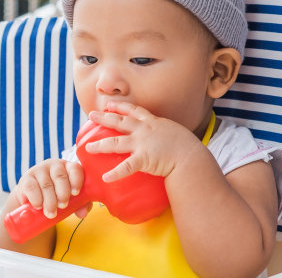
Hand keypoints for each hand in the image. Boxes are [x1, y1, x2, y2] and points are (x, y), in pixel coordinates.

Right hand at [14, 158, 90, 218]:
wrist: (35, 200)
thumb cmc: (57, 197)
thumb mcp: (71, 200)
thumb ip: (80, 205)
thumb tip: (82, 213)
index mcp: (68, 168)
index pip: (75, 168)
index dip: (76, 180)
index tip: (75, 193)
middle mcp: (54, 166)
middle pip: (60, 176)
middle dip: (62, 193)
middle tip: (63, 206)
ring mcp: (39, 170)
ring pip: (46, 184)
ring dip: (50, 200)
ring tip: (51, 213)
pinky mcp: (26, 178)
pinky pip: (31, 187)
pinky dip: (36, 198)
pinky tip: (39, 206)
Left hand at [85, 101, 200, 182]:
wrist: (193, 157)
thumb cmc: (189, 149)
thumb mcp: (175, 134)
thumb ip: (165, 136)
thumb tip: (161, 143)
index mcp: (153, 123)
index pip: (134, 111)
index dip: (120, 106)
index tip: (109, 104)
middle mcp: (145, 130)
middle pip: (120, 121)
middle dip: (104, 117)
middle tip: (91, 115)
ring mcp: (142, 143)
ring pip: (115, 142)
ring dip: (100, 145)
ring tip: (88, 148)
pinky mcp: (143, 159)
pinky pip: (126, 167)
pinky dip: (115, 173)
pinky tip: (106, 178)